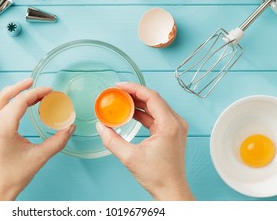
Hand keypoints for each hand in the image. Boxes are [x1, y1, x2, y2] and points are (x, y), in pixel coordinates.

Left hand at [0, 78, 74, 200]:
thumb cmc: (13, 176)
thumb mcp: (39, 157)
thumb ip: (58, 141)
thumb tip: (70, 128)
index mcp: (3, 127)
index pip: (21, 101)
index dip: (37, 92)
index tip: (49, 90)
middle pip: (5, 94)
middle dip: (21, 86)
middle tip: (35, 82)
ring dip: (13, 92)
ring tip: (28, 90)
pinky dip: (7, 102)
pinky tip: (18, 105)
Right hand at [96, 82, 194, 200]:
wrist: (171, 191)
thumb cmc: (158, 176)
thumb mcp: (130, 157)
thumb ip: (112, 140)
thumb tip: (101, 127)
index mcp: (170, 125)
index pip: (152, 97)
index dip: (134, 88)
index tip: (119, 86)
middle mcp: (176, 122)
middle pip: (154, 99)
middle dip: (134, 93)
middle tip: (117, 92)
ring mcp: (175, 127)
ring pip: (155, 106)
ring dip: (138, 102)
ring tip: (121, 100)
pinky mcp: (171, 132)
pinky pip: (156, 116)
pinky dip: (143, 112)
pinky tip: (130, 112)